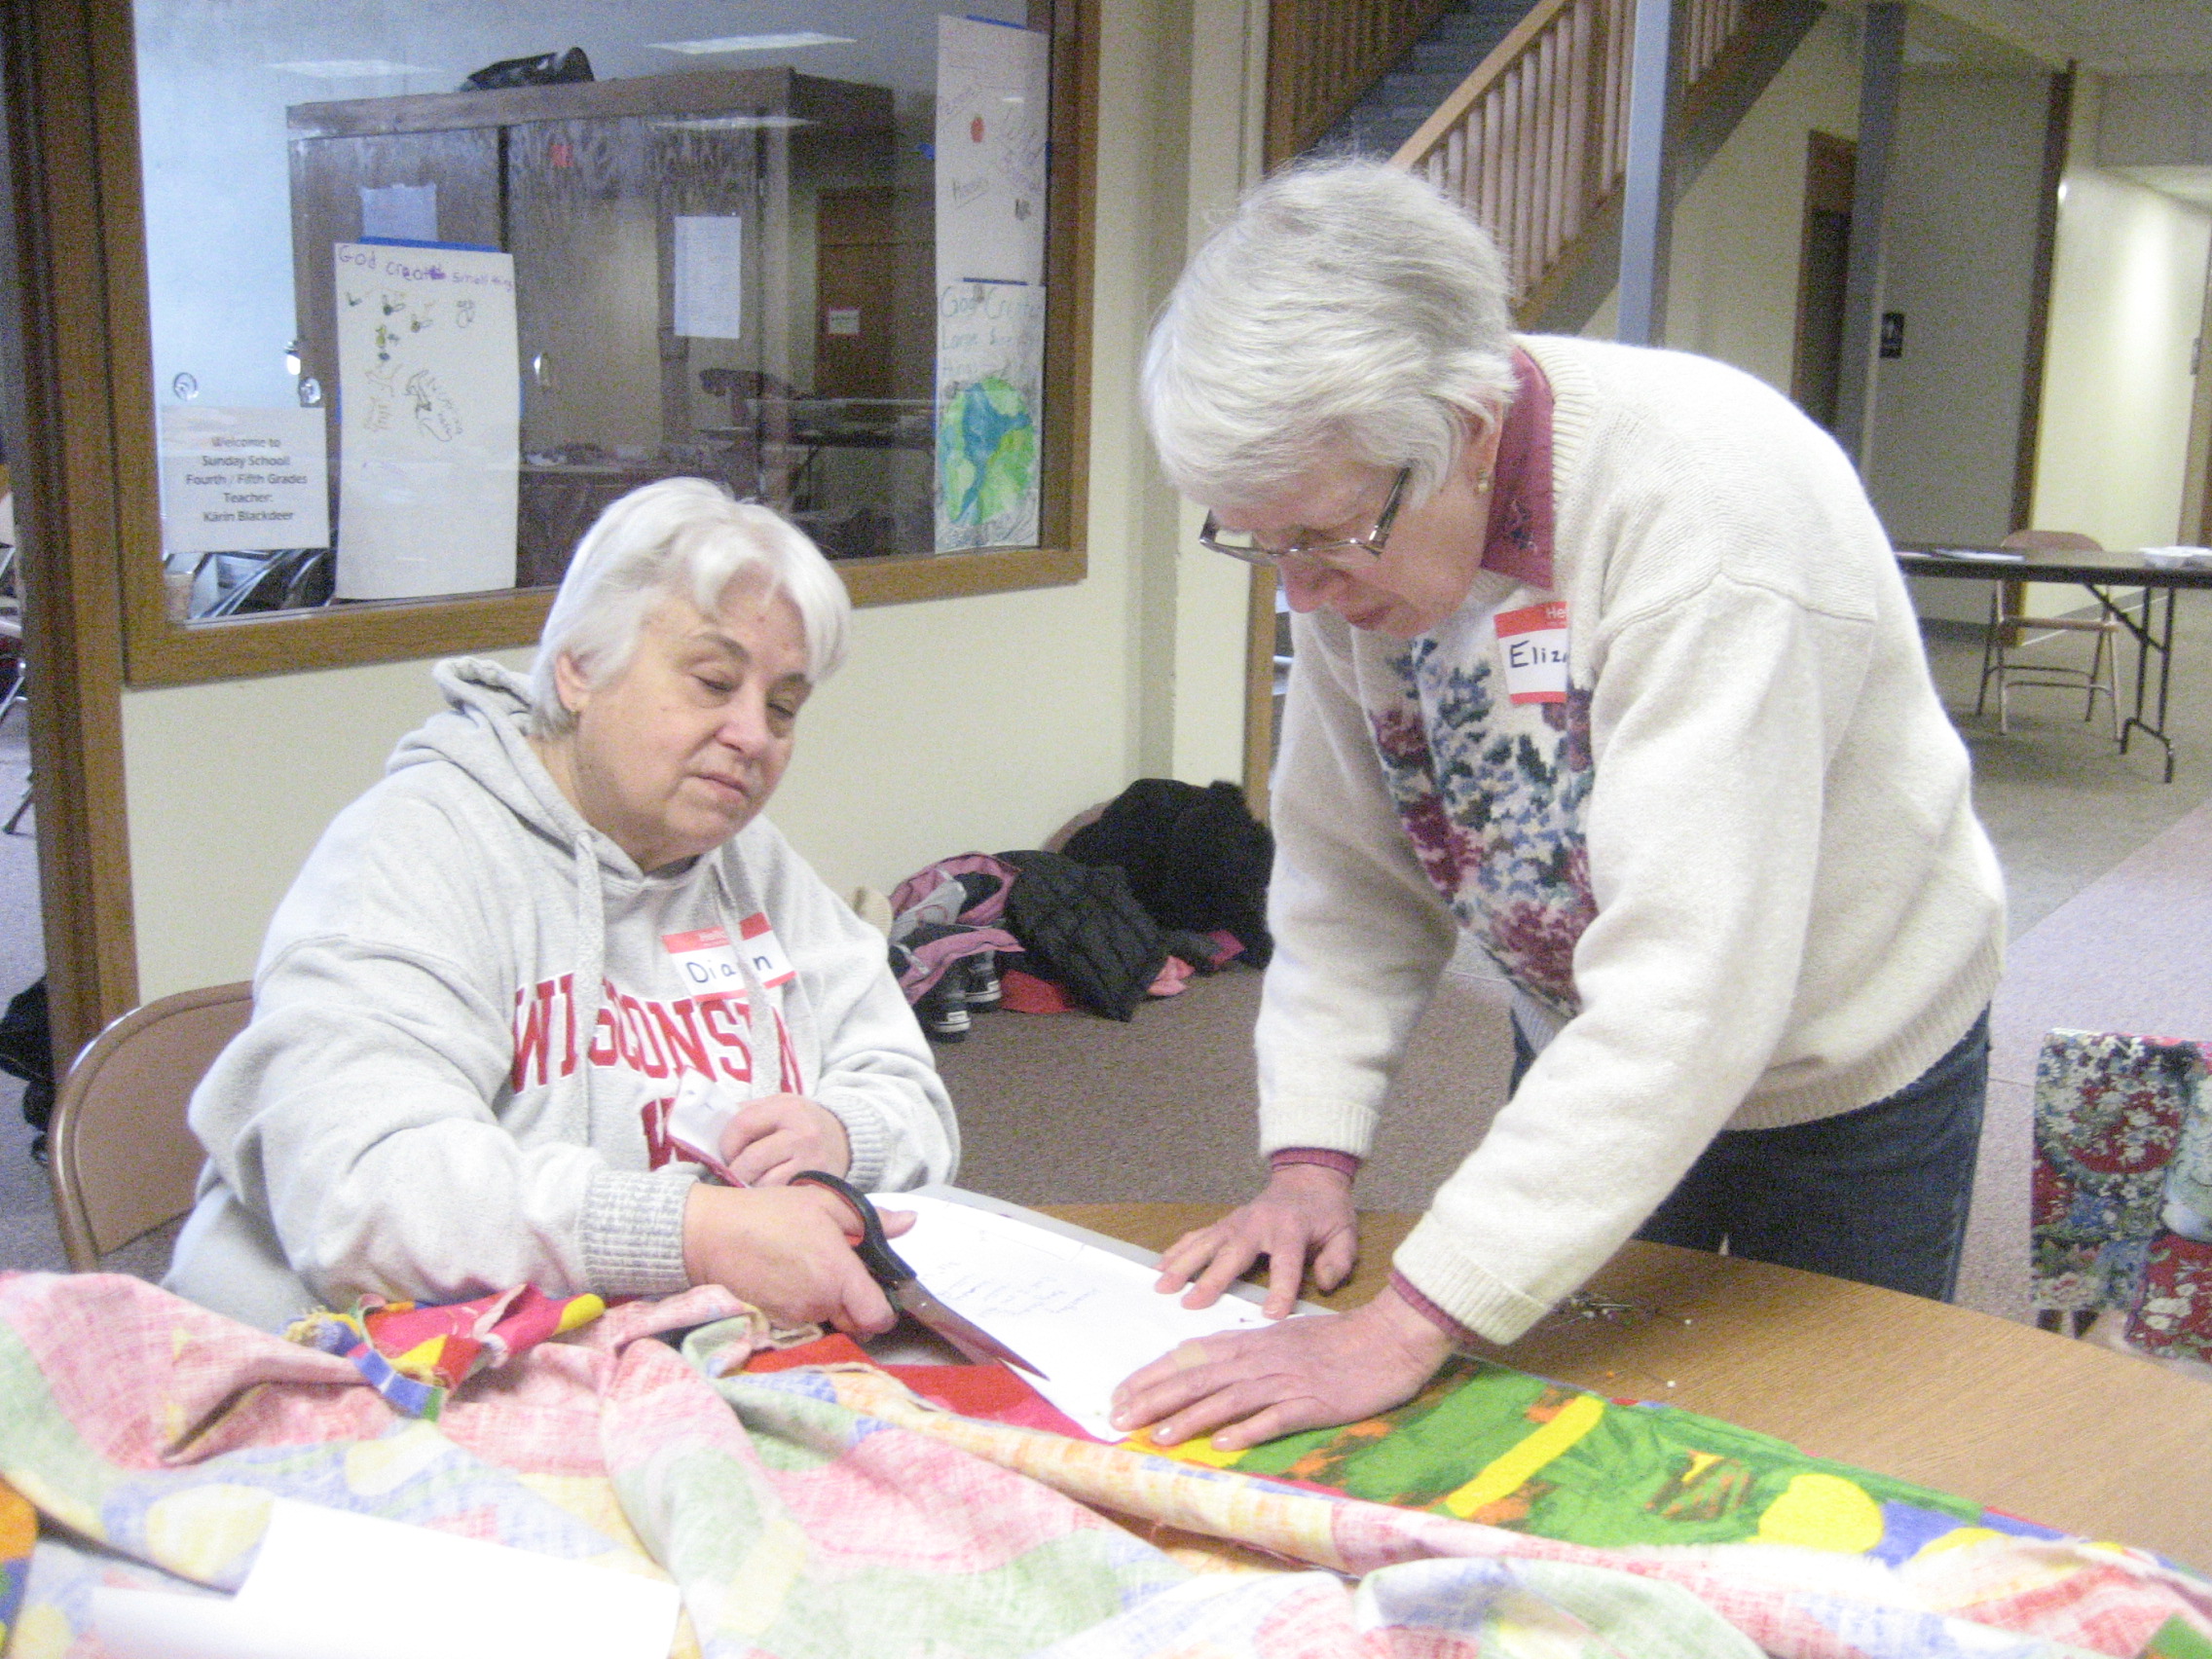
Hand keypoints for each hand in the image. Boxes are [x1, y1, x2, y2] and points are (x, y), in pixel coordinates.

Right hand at [680, 1181, 910, 1334]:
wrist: (709, 1233)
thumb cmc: (769, 1213)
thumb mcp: (824, 1202)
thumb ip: (870, 1219)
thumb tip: (911, 1222)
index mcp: (838, 1275)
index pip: (878, 1317)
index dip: (884, 1308)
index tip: (877, 1290)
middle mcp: (819, 1304)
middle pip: (855, 1323)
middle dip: (856, 1305)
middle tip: (842, 1275)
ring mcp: (794, 1318)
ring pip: (829, 1322)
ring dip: (829, 1305)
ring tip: (811, 1272)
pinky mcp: (773, 1324)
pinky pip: (803, 1323)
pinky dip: (804, 1309)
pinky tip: (792, 1282)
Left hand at [719, 1094, 851, 1185]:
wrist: (847, 1139)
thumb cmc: (804, 1123)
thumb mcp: (781, 1105)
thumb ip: (750, 1112)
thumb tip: (713, 1129)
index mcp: (788, 1109)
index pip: (742, 1125)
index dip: (726, 1142)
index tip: (726, 1152)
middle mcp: (802, 1135)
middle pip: (750, 1161)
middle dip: (735, 1170)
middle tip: (736, 1172)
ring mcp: (811, 1162)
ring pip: (763, 1184)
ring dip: (751, 1187)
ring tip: (752, 1181)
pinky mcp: (817, 1184)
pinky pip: (780, 1196)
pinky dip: (769, 1197)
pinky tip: (769, 1191)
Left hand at [1109, 1286, 1452, 1451]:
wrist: (1388, 1338)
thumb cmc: (1338, 1341)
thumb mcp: (1285, 1339)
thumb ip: (1248, 1354)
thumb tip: (1211, 1369)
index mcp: (1251, 1342)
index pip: (1190, 1357)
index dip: (1153, 1376)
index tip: (1120, 1395)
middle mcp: (1260, 1359)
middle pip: (1198, 1378)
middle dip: (1154, 1399)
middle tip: (1118, 1419)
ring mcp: (1285, 1381)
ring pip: (1227, 1399)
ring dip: (1189, 1418)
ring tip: (1156, 1437)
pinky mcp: (1312, 1403)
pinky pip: (1274, 1418)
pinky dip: (1246, 1430)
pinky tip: (1222, 1445)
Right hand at [1153, 1164, 1358, 1316]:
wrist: (1308, 1177)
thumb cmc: (1327, 1213)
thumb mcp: (1345, 1234)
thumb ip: (1338, 1260)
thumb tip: (1322, 1284)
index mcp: (1292, 1230)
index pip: (1286, 1264)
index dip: (1280, 1290)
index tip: (1271, 1316)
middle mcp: (1258, 1224)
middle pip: (1232, 1254)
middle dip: (1210, 1279)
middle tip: (1190, 1304)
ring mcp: (1237, 1221)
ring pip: (1205, 1243)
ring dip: (1182, 1264)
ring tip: (1161, 1286)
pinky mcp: (1225, 1222)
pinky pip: (1198, 1236)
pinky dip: (1177, 1250)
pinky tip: (1159, 1266)